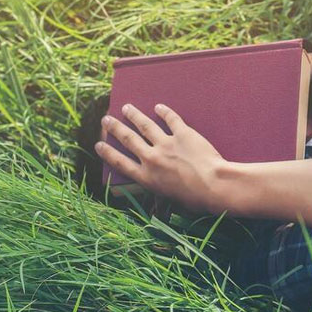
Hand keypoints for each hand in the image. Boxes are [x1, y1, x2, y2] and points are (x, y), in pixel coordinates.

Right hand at [95, 103, 231, 213]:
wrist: (213, 185)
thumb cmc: (195, 199)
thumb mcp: (170, 201)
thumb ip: (160, 196)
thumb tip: (156, 204)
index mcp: (147, 177)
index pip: (120, 162)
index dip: (107, 152)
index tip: (98, 144)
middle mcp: (152, 159)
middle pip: (128, 139)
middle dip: (115, 128)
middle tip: (106, 119)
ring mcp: (167, 144)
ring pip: (145, 126)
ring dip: (134, 115)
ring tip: (127, 107)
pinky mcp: (183, 134)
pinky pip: (171, 119)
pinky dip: (164, 112)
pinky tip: (158, 107)